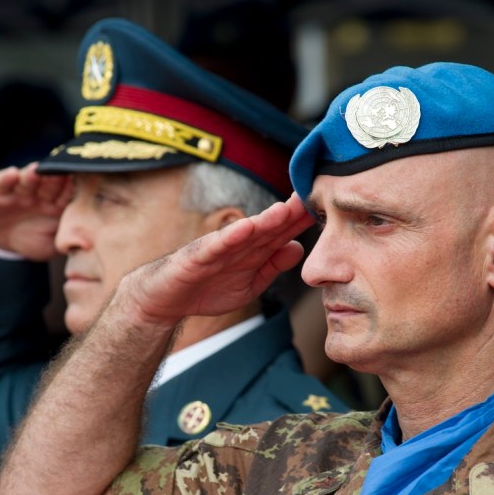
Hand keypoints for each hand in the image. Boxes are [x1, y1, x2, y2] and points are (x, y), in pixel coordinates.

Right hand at [0, 161, 72, 260]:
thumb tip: (87, 245)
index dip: (72, 190)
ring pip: (27, 180)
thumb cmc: (32, 241)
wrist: (2, 241)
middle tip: (61, 172)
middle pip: (49, 183)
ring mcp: (19, 189)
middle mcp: (40, 192)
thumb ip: (66, 243)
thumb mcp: (50, 246)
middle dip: (55, 178)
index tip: (80, 185)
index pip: (67, 193)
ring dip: (32, 175)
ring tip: (35, 171)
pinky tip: (12, 174)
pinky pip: (1, 182)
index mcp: (57, 203)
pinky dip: (6, 178)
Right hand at [122, 195, 314, 323]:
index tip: (326, 206)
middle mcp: (238, 243)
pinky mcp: (197, 257)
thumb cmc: (207, 287)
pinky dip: (230, 237)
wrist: (166, 299)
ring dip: (265, 220)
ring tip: (285, 209)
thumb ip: (273, 266)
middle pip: (268, 226)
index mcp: (252, 250)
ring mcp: (217, 248)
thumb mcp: (250, 282)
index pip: (282, 232)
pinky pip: (216, 246)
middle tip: (312, 195)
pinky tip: (246, 227)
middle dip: (290, 212)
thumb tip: (298, 249)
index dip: (302, 220)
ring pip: (245, 232)